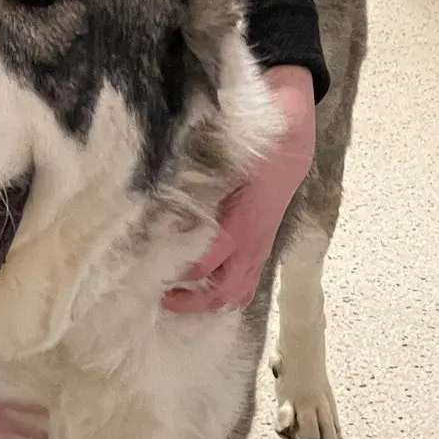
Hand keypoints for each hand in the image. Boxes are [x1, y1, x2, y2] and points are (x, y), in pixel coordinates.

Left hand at [164, 65, 316, 313]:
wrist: (292, 134)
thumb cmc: (256, 144)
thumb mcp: (224, 158)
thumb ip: (191, 179)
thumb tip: (153, 190)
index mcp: (241, 224)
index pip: (205, 263)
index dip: (177, 273)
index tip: (146, 272)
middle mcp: (252, 243)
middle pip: (223, 292)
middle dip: (191, 302)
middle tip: (157, 295)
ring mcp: (260, 248)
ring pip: (239, 293)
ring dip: (209, 303)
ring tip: (178, 298)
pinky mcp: (262, 245)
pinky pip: (248, 281)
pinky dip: (226, 293)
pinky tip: (203, 288)